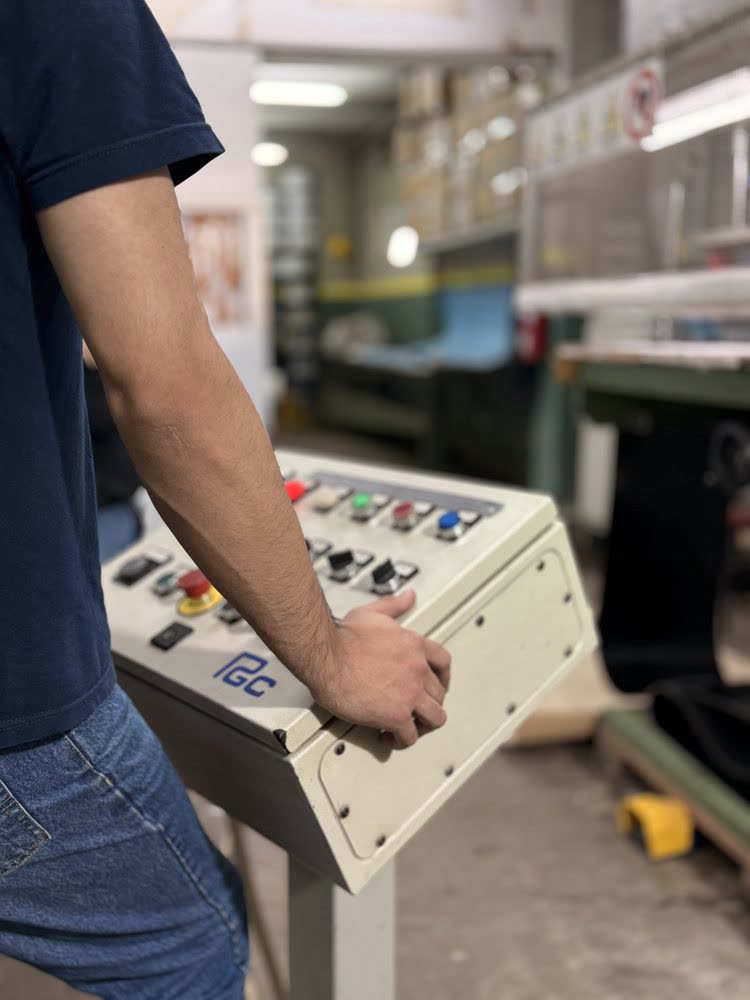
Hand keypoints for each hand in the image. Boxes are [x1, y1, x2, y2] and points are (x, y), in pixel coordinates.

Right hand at [309, 590, 451, 749]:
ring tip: (409, 728)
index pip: (443, 662)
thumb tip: (408, 597)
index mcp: (414, 645)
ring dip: (423, 725)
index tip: (437, 684)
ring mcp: (409, 694)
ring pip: (434, 717)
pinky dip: (401, 741)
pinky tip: (390, 739)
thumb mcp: (372, 613)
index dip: (443, 677)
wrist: (326, 655)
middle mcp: (417, 669)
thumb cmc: (342, 636)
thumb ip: (393, 606)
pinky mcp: (396, 715)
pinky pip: (409, 736)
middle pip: (439, 693)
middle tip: (416, 709)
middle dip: (429, 703)